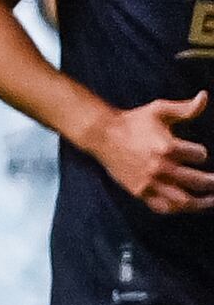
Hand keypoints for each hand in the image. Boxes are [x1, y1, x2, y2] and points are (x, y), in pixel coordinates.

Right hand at [84, 92, 213, 214]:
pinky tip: (186, 205)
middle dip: (212, 182)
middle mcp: (160, 167)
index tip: (197, 153)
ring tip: (211, 200)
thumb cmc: (133, 121)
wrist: (102, 135)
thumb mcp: (159, 110)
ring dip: (202, 203)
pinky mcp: (140, 191)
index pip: (199, 155)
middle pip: (198, 181)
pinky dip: (178, 209)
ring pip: (184, 200)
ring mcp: (150, 182)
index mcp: (167, 147)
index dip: (200, 153)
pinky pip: (163, 207)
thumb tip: (205, 96)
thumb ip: (186, 108)